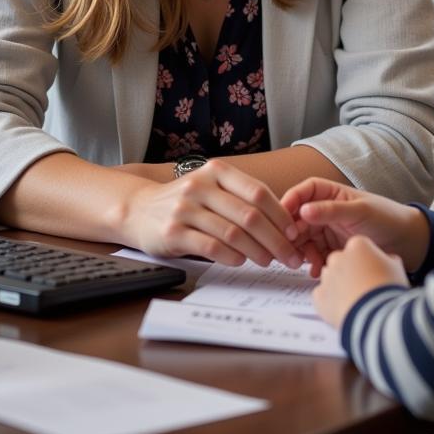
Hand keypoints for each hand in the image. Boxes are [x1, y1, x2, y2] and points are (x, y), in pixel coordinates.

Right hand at [126, 160, 302, 267]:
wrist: (138, 210)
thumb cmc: (186, 202)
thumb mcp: (212, 187)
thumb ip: (240, 198)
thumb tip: (283, 223)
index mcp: (217, 171)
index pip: (258, 192)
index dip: (281, 215)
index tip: (295, 233)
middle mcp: (201, 186)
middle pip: (250, 215)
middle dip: (276, 239)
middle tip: (290, 256)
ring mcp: (185, 208)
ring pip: (233, 233)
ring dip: (257, 251)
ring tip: (269, 261)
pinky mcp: (173, 232)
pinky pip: (211, 247)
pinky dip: (231, 257)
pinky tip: (242, 262)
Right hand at [281, 177, 428, 276]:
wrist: (406, 243)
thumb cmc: (386, 218)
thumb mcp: (359, 212)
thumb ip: (331, 210)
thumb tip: (303, 210)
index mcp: (332, 193)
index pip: (304, 192)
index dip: (290, 201)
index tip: (282, 217)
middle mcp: (326, 210)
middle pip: (298, 218)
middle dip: (291, 233)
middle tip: (288, 248)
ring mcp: (327, 230)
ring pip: (303, 239)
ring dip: (300, 251)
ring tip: (306, 263)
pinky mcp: (331, 249)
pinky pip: (313, 255)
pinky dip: (312, 263)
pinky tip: (316, 271)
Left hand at [312, 234, 408, 328]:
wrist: (378, 316)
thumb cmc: (388, 290)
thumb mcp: (396, 267)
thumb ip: (388, 259)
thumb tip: (387, 260)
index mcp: (357, 245)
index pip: (359, 248)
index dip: (367, 262)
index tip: (374, 273)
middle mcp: (338, 256)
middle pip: (342, 261)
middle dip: (350, 272)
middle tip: (364, 287)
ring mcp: (327, 276)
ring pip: (330, 277)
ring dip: (339, 286)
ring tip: (356, 300)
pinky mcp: (319, 296)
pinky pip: (322, 295)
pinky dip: (330, 302)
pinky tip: (344, 309)